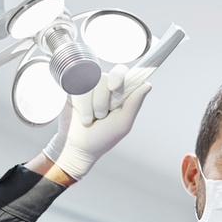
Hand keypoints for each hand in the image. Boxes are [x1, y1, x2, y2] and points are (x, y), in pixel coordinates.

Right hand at [42, 65, 151, 180]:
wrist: (78, 147)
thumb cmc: (102, 138)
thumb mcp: (122, 123)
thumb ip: (134, 104)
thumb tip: (147, 85)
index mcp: (119, 93)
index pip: (122, 73)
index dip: (119, 76)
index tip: (115, 87)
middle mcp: (104, 87)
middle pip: (107, 77)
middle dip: (103, 98)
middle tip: (102, 114)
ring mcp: (88, 87)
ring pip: (93, 83)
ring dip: (93, 106)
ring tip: (92, 119)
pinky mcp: (73, 90)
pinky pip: (79, 88)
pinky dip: (82, 106)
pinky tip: (83, 117)